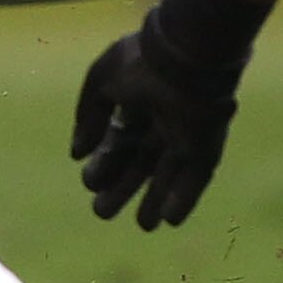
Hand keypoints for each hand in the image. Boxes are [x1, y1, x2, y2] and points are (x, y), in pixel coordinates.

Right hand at [70, 27, 240, 229]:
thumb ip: (88, 115)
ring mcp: (185, 135)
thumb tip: (77, 152)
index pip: (118, 140)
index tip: (89, 180)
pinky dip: (183, 199)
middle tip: (102, 212)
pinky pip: (195, 180)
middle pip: (139, 163)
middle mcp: (161, 122)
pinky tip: (168, 220)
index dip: (104, 163)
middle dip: (122, 188)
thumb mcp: (102, 82)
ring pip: (168, 176)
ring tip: (143, 226)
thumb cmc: (142, 64)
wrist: (186, 56)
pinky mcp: (205, 147)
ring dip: (155, 200)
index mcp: (137, 102)